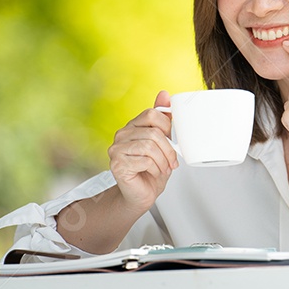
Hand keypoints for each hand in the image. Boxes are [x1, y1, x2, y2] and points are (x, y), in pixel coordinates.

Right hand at [108, 90, 178, 213]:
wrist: (141, 195)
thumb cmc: (151, 170)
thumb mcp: (162, 142)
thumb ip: (162, 119)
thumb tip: (164, 94)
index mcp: (132, 126)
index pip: (152, 114)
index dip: (167, 128)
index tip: (172, 142)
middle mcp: (121, 135)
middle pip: (153, 132)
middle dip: (168, 150)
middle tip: (171, 162)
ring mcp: (116, 149)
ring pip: (149, 146)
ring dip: (162, 161)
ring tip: (162, 168)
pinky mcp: (117, 164)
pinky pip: (144, 160)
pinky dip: (155, 169)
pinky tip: (152, 173)